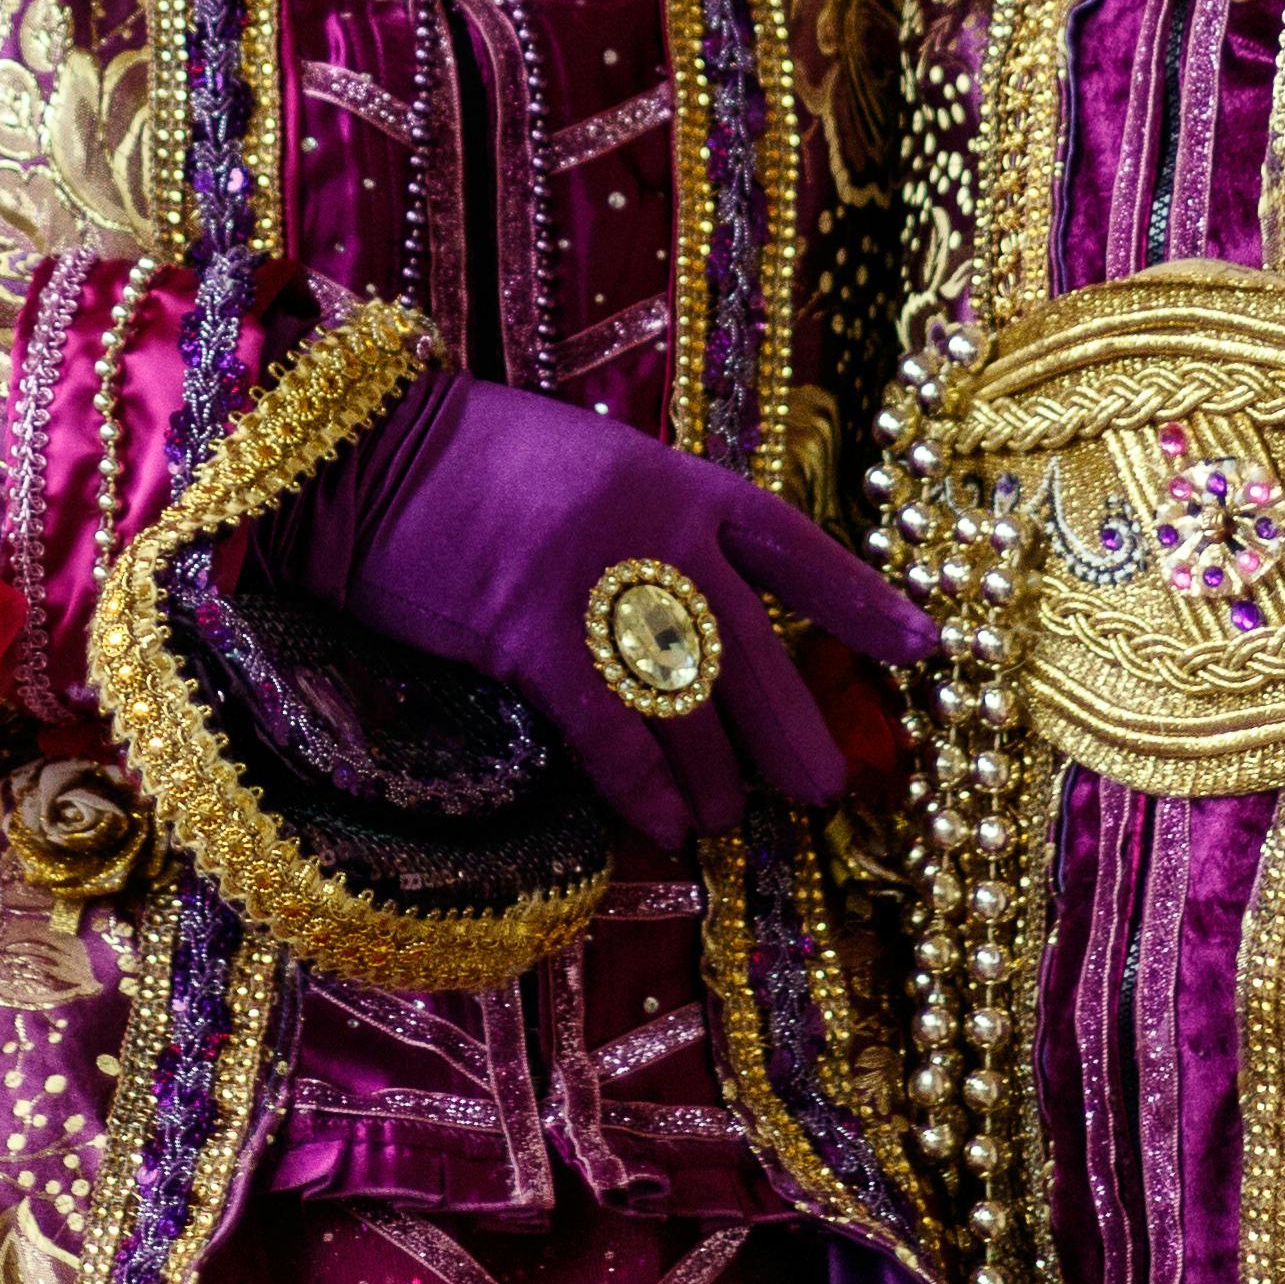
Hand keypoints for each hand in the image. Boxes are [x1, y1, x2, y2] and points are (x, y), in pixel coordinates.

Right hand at [272, 370, 933, 848]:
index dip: (860, 602)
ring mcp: (597, 584)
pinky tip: (665, 826)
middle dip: (796, 735)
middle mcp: (655, 531)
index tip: (923, 648)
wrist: (361, 458)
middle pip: (756, 655)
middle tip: (822, 791)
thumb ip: (659, 530)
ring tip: (727, 816)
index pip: (793, 548)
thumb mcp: (592, 466)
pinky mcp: (533, 635)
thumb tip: (715, 623)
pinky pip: (615, 738)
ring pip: (694, 711)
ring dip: (718, 780)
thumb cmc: (472, 465)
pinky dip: (646, 790)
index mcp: (677, 480)